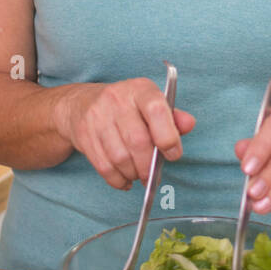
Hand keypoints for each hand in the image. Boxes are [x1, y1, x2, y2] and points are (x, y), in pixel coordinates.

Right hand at [56, 80, 195, 190]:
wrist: (81, 103)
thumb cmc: (126, 106)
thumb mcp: (149, 103)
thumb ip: (172, 116)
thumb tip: (189, 124)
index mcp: (139, 89)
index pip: (156, 110)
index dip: (168, 137)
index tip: (173, 154)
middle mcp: (116, 99)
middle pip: (138, 141)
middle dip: (149, 166)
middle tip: (152, 175)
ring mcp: (97, 117)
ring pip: (120, 158)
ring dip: (133, 173)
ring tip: (138, 175)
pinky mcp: (84, 135)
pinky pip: (104, 167)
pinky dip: (118, 180)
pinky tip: (125, 179)